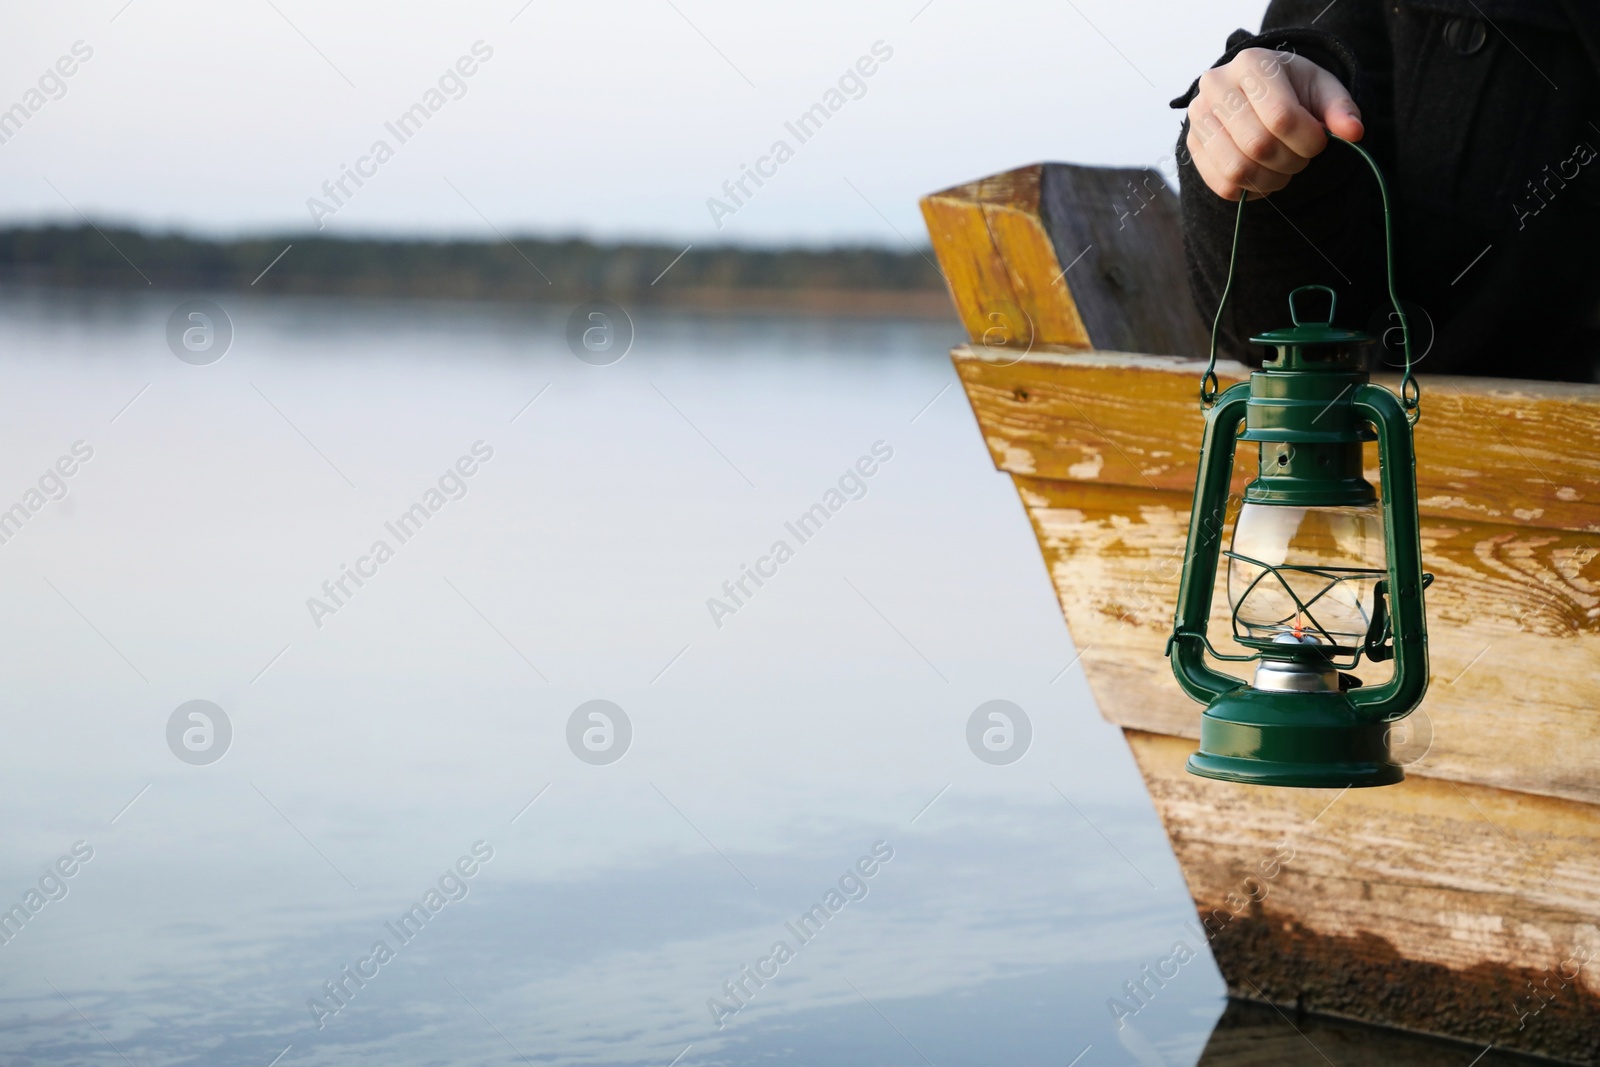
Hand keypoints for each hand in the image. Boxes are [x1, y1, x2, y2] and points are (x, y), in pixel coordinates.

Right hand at [1185, 47, 1363, 199]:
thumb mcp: (1320, 88)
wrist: (1252, 91)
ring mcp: (1198, 118)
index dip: (1308, 141)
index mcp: (1252, 64)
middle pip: (1258, 145)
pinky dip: (1251, 190)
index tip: (1319, 142)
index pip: (1281, 117)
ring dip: (1271, 180)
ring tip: (1283, 169)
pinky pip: (1223, 186)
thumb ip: (1339, 108)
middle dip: (1291, 161)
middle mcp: (1216, 87)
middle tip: (1301, 157)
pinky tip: (1264, 175)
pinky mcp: (1193, 146)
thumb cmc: (1291, 88)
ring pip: (1237, 170)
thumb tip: (1353, 133)